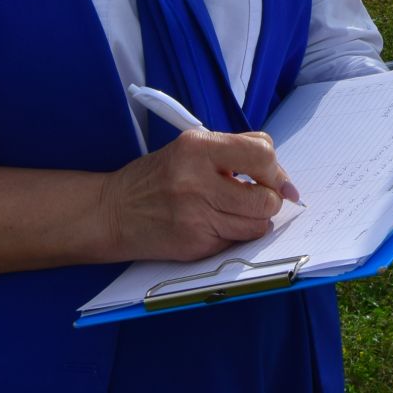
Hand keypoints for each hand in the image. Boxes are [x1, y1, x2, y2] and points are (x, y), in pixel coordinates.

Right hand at [98, 129, 297, 262]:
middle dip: (271, 200)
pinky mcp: (195, 245)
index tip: (277, 179)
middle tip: (260, 198)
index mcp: (197, 148)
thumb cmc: (156, 177)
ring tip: (239, 211)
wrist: (113, 212)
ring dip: (257, 220)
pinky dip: (237, 234)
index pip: (261, 154)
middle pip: (265, 198)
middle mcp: (197, 181)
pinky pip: (237, 241)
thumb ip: (234, 151)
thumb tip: (280, 176)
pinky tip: (218, 224)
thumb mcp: (190, 148)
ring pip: (257, 224)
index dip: (276, 170)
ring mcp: (196, 216)